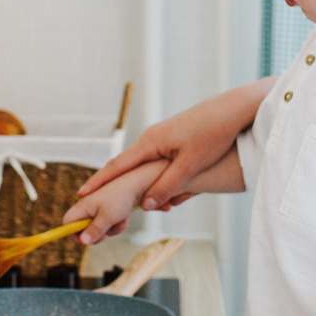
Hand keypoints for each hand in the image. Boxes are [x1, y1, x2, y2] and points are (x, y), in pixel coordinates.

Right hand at [61, 161, 165, 244]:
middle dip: (97, 234)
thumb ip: (95, 230)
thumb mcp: (108, 217)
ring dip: (111, 228)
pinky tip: (125, 217)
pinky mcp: (110, 206)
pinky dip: (117, 222)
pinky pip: (110, 221)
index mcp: (83, 205)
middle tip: (106, 235)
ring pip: (100, 226)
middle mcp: (89, 204)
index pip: (67, 222)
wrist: (139, 180)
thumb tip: (83, 241)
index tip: (87, 240)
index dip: (73, 233)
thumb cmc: (121, 196)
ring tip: (121, 221)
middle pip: (84, 228)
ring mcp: (100, 205)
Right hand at [76, 79, 272, 217]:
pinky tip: (162, 188)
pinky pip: (159, 162)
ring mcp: (165, 137)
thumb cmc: (213, 134)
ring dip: (141, 184)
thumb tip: (145, 206)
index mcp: (151, 142)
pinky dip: (157, 177)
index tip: (81, 194)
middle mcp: (153, 138)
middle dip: (114, 185)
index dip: (100, 182)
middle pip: (127, 166)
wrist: (234, 109)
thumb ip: (166, 186)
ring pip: (146, 166)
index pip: (117, 166)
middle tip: (96, 201)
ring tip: (133, 202)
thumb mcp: (190, 166)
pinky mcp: (177, 139)